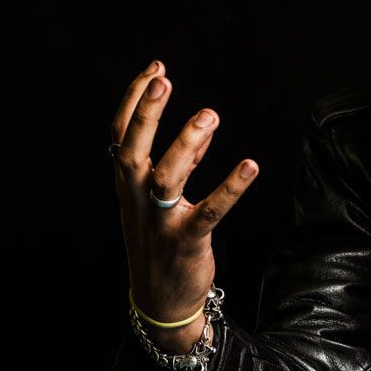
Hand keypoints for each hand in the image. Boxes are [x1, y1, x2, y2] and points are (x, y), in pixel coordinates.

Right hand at [111, 60, 258, 326]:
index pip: (121, 135)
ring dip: (185, 144)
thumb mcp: (161, 201)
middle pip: (132, 150)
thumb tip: (200, 131)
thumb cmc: (162, 242)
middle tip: (163, 79)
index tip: (155, 68)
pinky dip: (230, 189)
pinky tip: (250, 166)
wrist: (162, 301)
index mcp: (127, 185)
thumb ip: (182, 163)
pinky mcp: (187, 242)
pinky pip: (209, 212)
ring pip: (165, 178)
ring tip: (209, 114)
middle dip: (146, 113)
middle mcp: (137, 200)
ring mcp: (160, 222)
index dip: (135, 100)